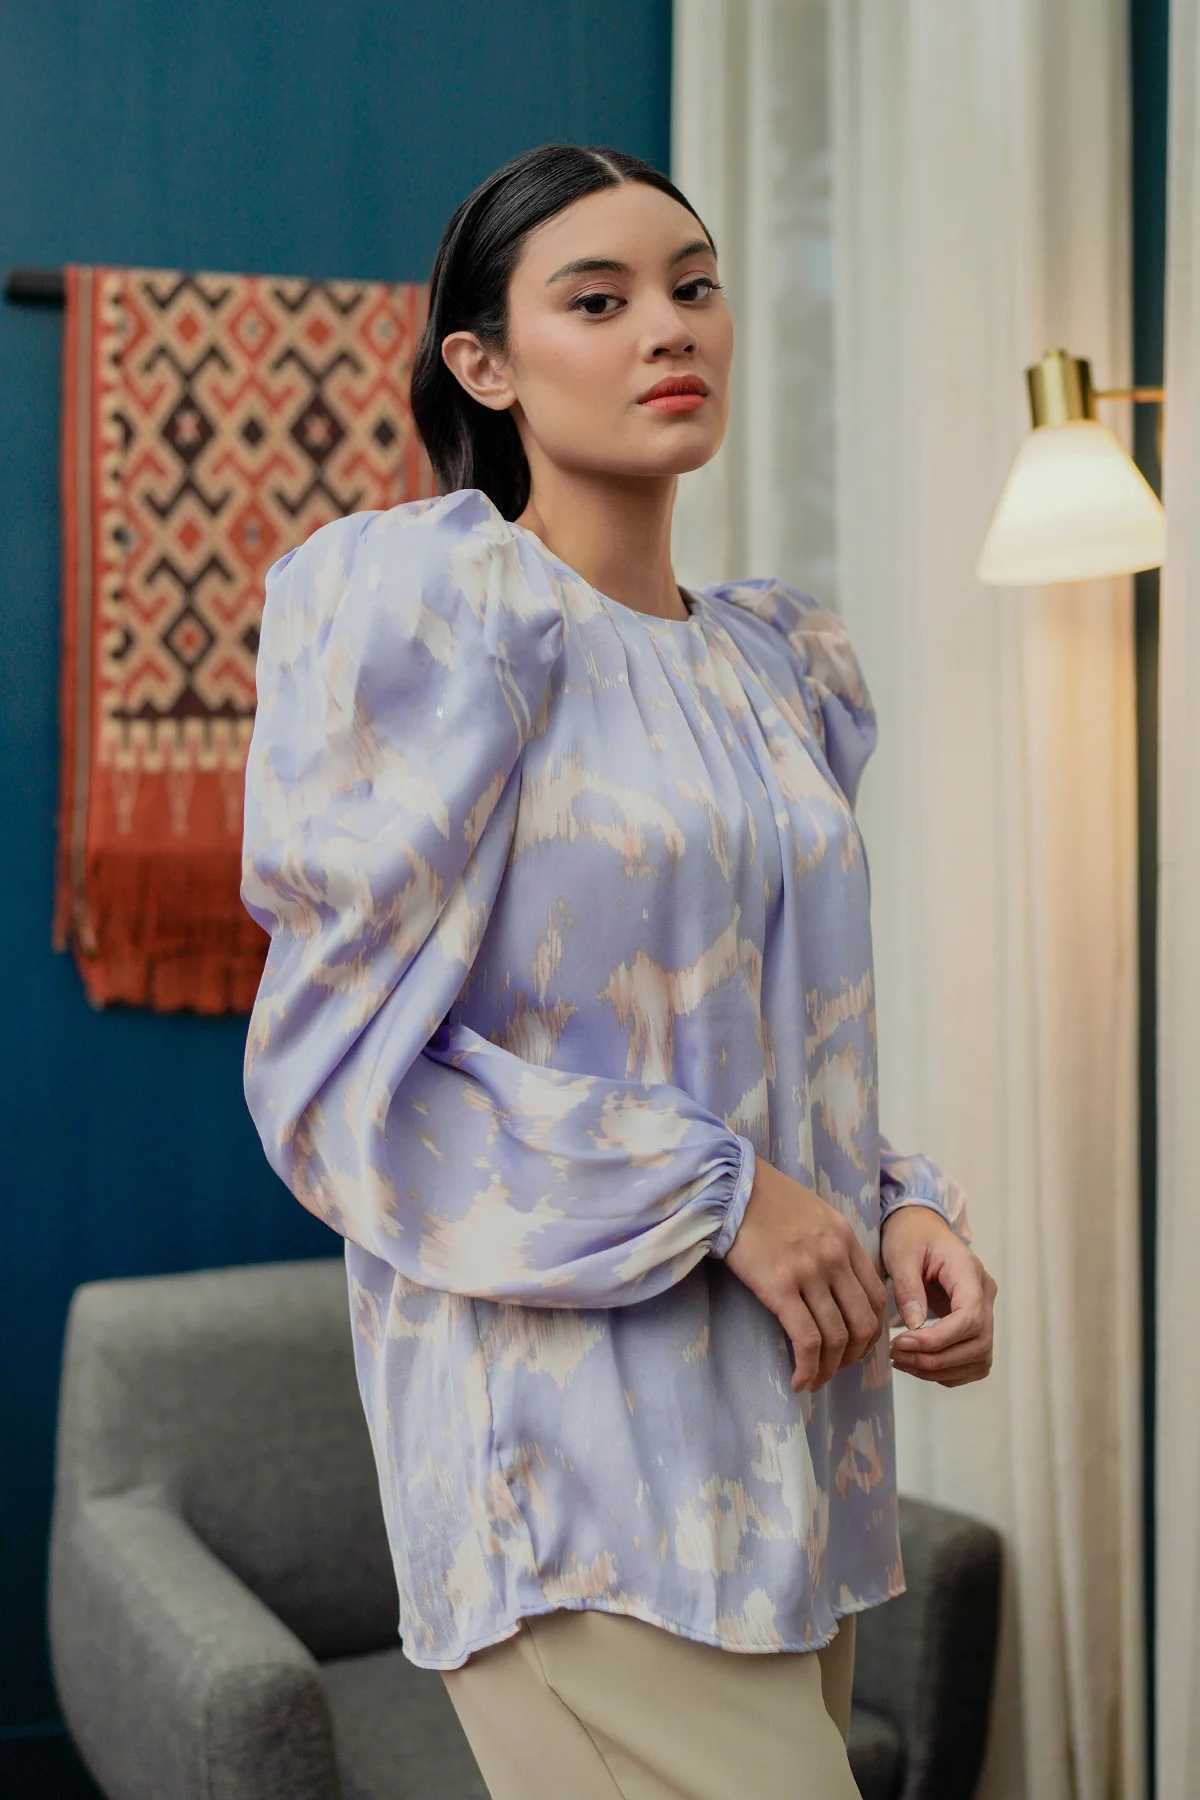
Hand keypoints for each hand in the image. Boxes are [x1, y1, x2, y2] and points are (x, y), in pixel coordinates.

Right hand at [723, 1161, 888, 1392]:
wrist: (730, 1186)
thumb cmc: (764, 1198)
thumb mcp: (813, 1212)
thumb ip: (831, 1243)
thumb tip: (836, 1280)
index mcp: (845, 1239)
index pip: (876, 1297)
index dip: (871, 1331)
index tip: (856, 1346)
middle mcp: (835, 1257)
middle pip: (863, 1322)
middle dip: (854, 1355)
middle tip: (837, 1368)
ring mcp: (810, 1272)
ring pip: (836, 1337)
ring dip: (829, 1369)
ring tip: (815, 1380)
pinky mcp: (781, 1287)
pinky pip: (806, 1339)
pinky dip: (808, 1367)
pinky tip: (799, 1380)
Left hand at [882, 1205, 996, 1386]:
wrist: (922, 1230)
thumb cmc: (911, 1237)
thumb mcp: (902, 1254)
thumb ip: (908, 1288)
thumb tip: (914, 1325)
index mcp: (969, 1272)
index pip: (970, 1317)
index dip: (938, 1339)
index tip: (902, 1342)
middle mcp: (985, 1294)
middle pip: (978, 1343)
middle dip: (936, 1359)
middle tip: (898, 1355)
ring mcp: (985, 1312)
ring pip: (979, 1358)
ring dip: (940, 1370)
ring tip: (903, 1362)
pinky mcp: (976, 1327)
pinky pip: (972, 1361)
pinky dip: (947, 1371)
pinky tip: (917, 1364)